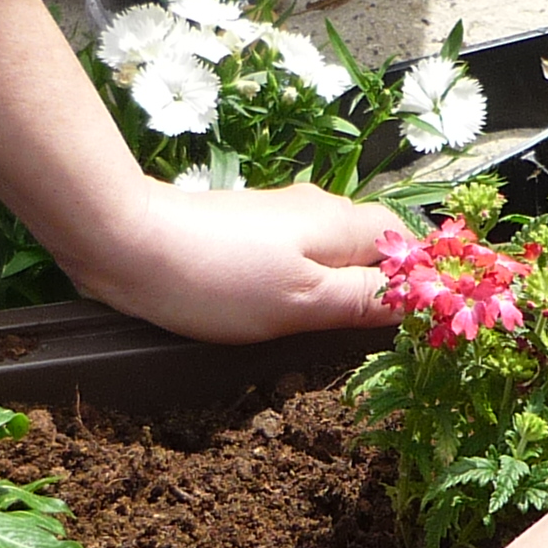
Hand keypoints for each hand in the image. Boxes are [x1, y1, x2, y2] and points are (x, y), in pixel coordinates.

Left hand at [70, 177, 396, 343]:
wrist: (127, 243)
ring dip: (339, 287)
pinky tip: (281, 311)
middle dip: (380, 286)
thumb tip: (420, 301)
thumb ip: (365, 300)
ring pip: (331, 253)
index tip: (420, 323)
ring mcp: (279, 217)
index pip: (408, 243)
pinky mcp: (245, 230)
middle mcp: (318, 210)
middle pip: (372, 247)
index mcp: (343, 223)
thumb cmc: (219, 278)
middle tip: (374, 337)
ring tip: (328, 330)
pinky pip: (295, 257)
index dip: (419, 280)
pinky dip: (301, 283)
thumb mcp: (304, 302)